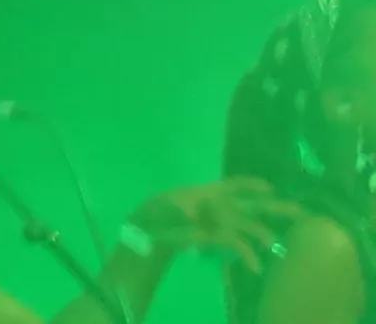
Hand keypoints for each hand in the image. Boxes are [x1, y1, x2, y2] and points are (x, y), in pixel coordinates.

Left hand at [138, 182, 294, 269]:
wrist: (153, 231)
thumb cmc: (158, 212)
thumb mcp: (161, 207)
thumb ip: (174, 208)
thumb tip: (190, 212)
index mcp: (208, 193)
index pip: (233, 185)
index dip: (250, 185)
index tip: (270, 187)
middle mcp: (220, 206)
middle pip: (251, 204)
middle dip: (275, 207)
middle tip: (299, 211)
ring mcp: (222, 223)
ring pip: (250, 226)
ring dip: (263, 234)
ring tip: (275, 245)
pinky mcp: (220, 239)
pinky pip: (240, 245)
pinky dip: (248, 255)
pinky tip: (255, 267)